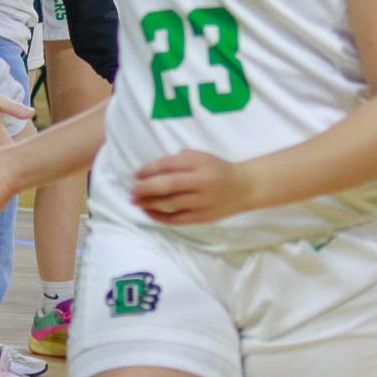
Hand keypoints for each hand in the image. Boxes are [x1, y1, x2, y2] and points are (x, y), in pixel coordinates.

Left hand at [131, 149, 256, 223]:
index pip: (169, 165)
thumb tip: (151, 171)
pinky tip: (150, 212)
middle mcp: (201, 182)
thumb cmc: (217, 169)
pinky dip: (160, 217)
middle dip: (145, 189)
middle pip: (168, 186)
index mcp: (200, 163)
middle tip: (131, 191)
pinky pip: (177, 219)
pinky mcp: (203, 217)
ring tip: (136, 202)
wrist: (245, 188)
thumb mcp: (201, 157)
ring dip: (150, 204)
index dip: (149, 170)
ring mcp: (202, 202)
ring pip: (170, 205)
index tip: (136, 174)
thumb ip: (179, 161)